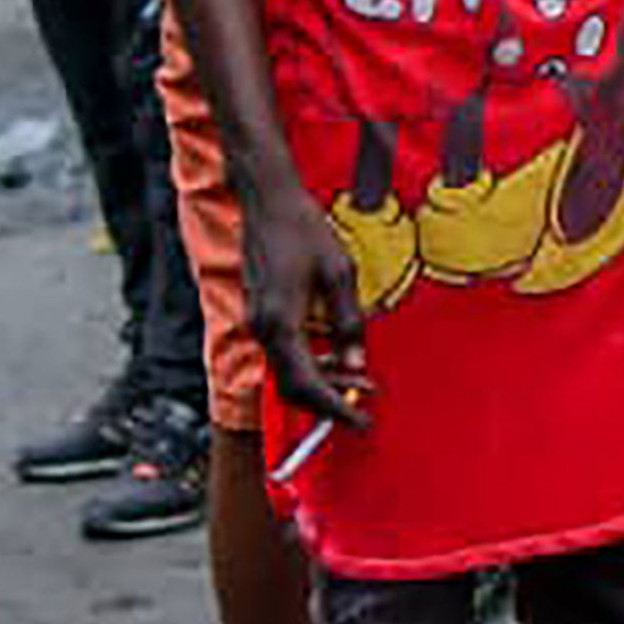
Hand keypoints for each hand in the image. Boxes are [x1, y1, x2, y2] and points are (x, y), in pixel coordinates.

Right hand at [242, 175, 373, 430]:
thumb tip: (356, 366)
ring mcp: (258, 322)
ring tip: (358, 377)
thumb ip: (348, 323)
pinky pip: (284, 352)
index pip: (307, 385)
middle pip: (293, 386)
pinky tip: (335, 353)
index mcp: (281, 323)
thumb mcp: (338, 273)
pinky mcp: (261, 314)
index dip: (335, 408)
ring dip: (322, 379)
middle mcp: (263, 330)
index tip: (360, 423)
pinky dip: (310, 361)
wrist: (268, 201)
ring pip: (288, 370)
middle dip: (330, 398)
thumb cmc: (305, 230)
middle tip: (365, 400)